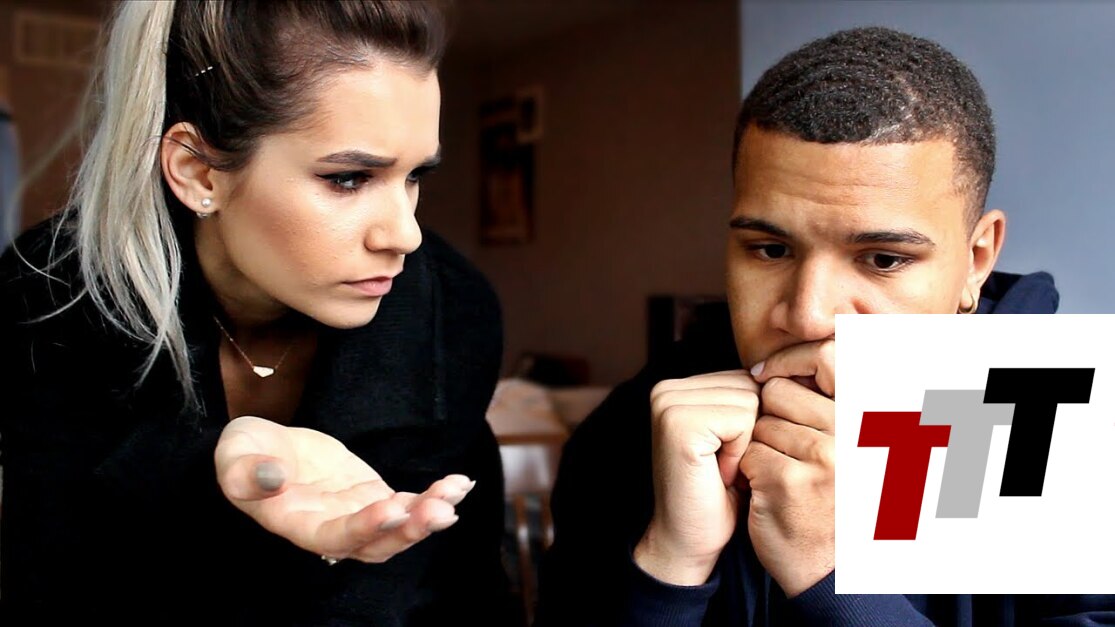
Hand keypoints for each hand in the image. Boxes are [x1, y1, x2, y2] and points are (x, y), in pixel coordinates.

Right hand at [215, 416, 472, 563]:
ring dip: (429, 514)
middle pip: (378, 544)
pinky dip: (436, 496)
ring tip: (456, 492)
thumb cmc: (244, 454)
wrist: (263, 449)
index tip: (392, 508)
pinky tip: (462, 484)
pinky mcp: (374, 497)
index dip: (365, 528)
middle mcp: (333, 529)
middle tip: (441, 510)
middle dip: (410, 529)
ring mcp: (358, 515)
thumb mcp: (234, 456)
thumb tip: (268, 478)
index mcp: (298, 525)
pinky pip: (410, 503)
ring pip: (400, 528)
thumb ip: (245, 472)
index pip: (335, 538)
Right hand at [633, 370, 758, 584]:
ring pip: (750, 400)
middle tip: (724, 465)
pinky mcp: (678, 423)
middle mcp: (666, 389)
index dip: (752, 422)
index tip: (727, 455)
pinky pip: (742, 419)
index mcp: (677, 387)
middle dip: (751, 430)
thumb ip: (746, 401)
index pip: (746, 378)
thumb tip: (795, 376)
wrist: (689, 540)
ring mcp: (668, 404)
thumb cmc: (719, 494)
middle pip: (750, 386)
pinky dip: (740, 452)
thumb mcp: (735, 437)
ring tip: (722, 469)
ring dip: (747, 442)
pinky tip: (720, 473)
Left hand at [742, 340, 834, 596]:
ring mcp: (823, 456)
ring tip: (780, 474)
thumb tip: (799, 355)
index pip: (830, 356)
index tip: (764, 372)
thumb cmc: (837, 501)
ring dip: (757, 447)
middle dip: (768, 416)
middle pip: (779, 392)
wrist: (831, 571)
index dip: (792, 359)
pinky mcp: (789, 480)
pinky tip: (768, 492)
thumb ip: (832, 403)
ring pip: (759, 424)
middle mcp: (855, 432)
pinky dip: (747, 472)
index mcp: (872, 416)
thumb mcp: (853, 446)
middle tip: (782, 449)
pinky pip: (748, 454)